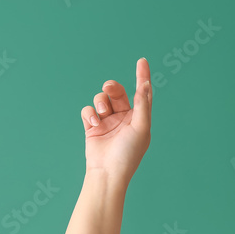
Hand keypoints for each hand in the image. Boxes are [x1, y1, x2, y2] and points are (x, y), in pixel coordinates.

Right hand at [80, 58, 151, 183]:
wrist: (107, 172)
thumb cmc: (128, 153)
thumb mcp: (141, 128)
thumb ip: (142, 105)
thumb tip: (146, 84)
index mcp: (139, 117)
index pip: (142, 93)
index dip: (142, 76)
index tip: (142, 60)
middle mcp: (124, 118)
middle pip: (118, 93)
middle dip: (112, 87)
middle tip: (110, 88)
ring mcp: (107, 121)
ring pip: (101, 99)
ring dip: (100, 101)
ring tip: (101, 112)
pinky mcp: (92, 126)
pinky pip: (88, 110)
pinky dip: (89, 113)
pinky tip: (94, 123)